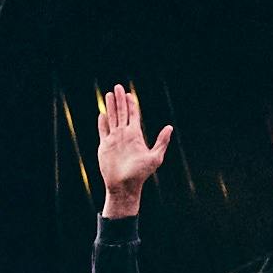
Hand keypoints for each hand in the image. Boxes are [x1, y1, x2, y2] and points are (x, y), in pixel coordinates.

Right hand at [94, 83, 168, 216]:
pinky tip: (102, 115)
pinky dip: (102, 123)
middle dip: (120, 100)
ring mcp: (114, 140)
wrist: (124, 186)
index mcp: (135, 135)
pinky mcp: (105, 146)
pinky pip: (103, 131)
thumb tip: (169, 127)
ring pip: (112, 118)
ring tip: (109, 94)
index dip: (131, 104)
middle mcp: (124, 135)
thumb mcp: (155, 157)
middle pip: (121, 113)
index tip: (129, 94)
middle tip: (117, 87)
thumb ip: (161, 142)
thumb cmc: (141, 174)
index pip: (133, 115)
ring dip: (110, 107)